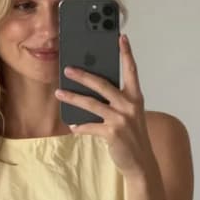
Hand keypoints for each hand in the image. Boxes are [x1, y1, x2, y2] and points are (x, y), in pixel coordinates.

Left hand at [55, 33, 152, 175]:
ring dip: (73, 98)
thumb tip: (93, 92)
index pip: (131, 70)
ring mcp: (120, 119)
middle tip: (68, 69)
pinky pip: (90, 126)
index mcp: (135, 97)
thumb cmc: (133, 137)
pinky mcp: (112, 133)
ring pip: (91, 104)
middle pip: (102, 84)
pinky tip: (72, 126)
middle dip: (83, 75)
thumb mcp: (130, 115)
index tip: (121, 37)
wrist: (140, 162)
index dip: (126, 53)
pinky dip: (80, 126)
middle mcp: (129, 105)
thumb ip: (117, 102)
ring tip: (59, 93)